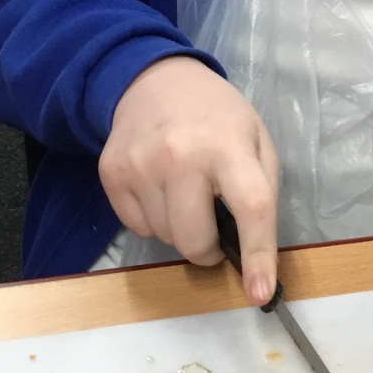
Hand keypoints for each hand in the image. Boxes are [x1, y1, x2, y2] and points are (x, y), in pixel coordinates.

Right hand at [99, 56, 279, 303]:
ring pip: (164, 238)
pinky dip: (153, 219)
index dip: (259, 256)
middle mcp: (181, 157)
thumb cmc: (215, 116)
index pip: (250, 208)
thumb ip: (260, 189)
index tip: (261, 293)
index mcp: (229, 146)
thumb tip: (251, 250)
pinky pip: (137, 227)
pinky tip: (159, 187)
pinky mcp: (112, 174)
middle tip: (213, 228)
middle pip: (194, 239)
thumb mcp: (255, 138)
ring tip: (184, 192)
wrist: (153, 79)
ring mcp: (141, 166)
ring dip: (180, 229)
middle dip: (208, 248)